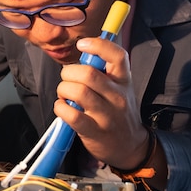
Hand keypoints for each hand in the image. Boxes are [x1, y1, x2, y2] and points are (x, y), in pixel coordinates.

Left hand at [54, 37, 149, 169]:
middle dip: (68, 73)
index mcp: (123, 80)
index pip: (117, 56)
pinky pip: (71, 114)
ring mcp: (107, 115)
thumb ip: (103, 71)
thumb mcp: (119, 88)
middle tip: (67, 79)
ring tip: (65, 95)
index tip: (82, 44)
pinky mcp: (94, 131)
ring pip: (78, 92)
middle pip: (89, 73)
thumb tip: (81, 52)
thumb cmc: (117, 112)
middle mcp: (118, 96)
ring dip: (63, 90)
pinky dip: (60, 107)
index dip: (98, 45)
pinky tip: (62, 107)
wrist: (130, 146)